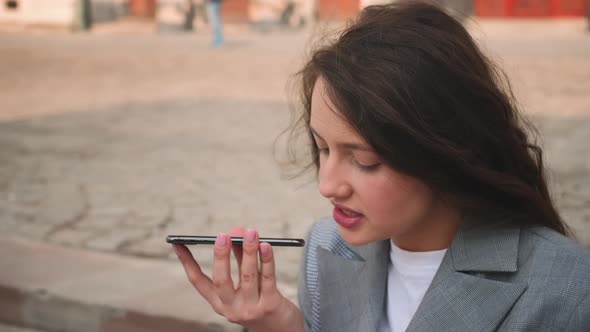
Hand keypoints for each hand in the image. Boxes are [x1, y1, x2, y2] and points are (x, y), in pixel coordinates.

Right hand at [173, 227, 303, 331]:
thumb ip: (240, 259)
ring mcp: (251, 309)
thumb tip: (237, 233)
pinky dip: (267, 260)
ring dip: (248, 251)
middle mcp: (232, 309)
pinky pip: (268, 278)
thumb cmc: (261, 301)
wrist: (282, 330)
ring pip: (247, 276)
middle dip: (221, 256)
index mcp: (219, 304)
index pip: (198, 282)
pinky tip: (266, 246)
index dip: (187, 263)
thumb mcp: (245, 284)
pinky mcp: (270, 306)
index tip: (178, 244)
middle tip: (222, 235)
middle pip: (221, 280)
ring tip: (250, 232)